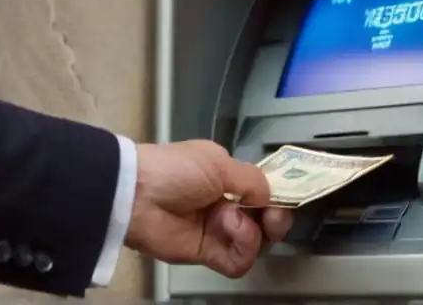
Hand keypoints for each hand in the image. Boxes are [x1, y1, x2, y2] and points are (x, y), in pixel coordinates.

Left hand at [125, 140, 292, 277]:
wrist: (136, 194)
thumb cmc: (175, 169)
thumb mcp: (217, 162)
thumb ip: (251, 179)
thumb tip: (270, 195)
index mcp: (225, 177)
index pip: (262, 192)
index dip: (277, 197)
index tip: (286, 199)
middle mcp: (224, 204)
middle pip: (264, 221)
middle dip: (274, 218)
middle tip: (271, 216)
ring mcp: (216, 230)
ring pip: (255, 242)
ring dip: (251, 230)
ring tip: (230, 218)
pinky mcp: (206, 253)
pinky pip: (237, 262)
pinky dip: (241, 249)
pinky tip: (228, 230)